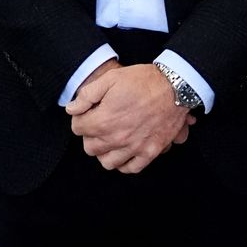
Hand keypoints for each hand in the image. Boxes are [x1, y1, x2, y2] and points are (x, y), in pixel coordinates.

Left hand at [64, 63, 193, 173]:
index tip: (88, 113)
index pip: (78, 128)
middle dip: (90, 135)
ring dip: (105, 151)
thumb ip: (87, 95)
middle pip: (90, 148)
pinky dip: (124, 163)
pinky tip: (124, 152)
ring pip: (107, 162)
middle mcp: (116, 138)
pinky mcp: (150, 152)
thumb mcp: (111, 78)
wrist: (175, 86)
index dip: (80, 118)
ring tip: (110, 139)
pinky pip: (131, 168)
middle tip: (99, 124)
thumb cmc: (143, 80)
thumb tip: (71, 109)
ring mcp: (134, 148)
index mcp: (104, 120)